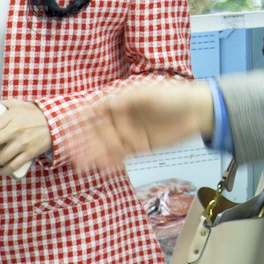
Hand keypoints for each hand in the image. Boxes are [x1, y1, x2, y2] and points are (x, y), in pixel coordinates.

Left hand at [0, 100, 51, 177]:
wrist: (56, 122)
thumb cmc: (35, 113)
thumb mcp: (18, 104)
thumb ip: (3, 104)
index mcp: (11, 117)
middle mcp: (16, 131)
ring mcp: (23, 143)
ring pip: (1, 158)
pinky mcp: (30, 153)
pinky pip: (14, 165)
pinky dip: (4, 170)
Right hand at [58, 81, 215, 169]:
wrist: (197, 111)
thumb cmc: (174, 96)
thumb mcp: (150, 94)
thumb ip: (129, 99)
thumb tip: (108, 102)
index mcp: (120, 100)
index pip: (95, 110)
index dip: (80, 118)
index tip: (66, 126)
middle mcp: (121, 117)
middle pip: (98, 131)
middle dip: (84, 143)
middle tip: (71, 154)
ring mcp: (129, 133)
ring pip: (107, 145)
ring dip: (94, 155)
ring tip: (81, 166)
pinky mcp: (139, 146)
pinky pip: (121, 156)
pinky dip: (110, 162)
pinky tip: (100, 169)